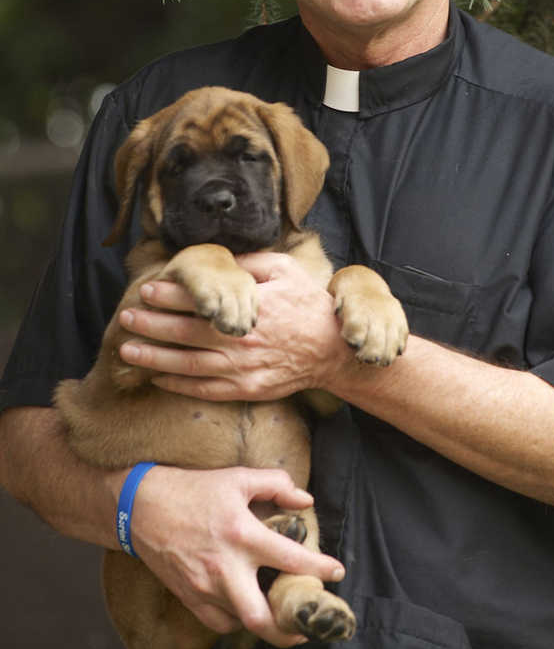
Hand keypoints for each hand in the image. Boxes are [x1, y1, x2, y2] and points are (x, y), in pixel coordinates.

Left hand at [118, 252, 351, 400]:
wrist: (333, 350)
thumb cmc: (308, 305)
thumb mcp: (284, 270)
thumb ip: (250, 262)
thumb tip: (219, 259)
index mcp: (249, 307)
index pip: (199, 300)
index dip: (169, 295)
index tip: (147, 289)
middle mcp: (242, 339)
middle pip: (185, 333)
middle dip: (151, 325)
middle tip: (125, 317)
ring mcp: (243, 369)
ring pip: (188, 365)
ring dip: (154, 357)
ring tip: (127, 349)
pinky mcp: (247, 389)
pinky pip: (205, 389)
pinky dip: (178, 385)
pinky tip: (157, 378)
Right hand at [127, 464, 344, 645]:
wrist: (142, 507)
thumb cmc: (194, 489)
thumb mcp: (238, 477)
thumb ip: (277, 484)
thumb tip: (306, 501)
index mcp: (242, 534)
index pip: (291, 559)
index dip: (320, 569)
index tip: (337, 573)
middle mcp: (226, 568)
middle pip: (261, 618)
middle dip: (289, 630)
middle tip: (305, 624)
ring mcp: (205, 587)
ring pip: (242, 623)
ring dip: (265, 622)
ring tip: (280, 615)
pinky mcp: (189, 597)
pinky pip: (220, 622)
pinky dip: (238, 618)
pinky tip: (247, 606)